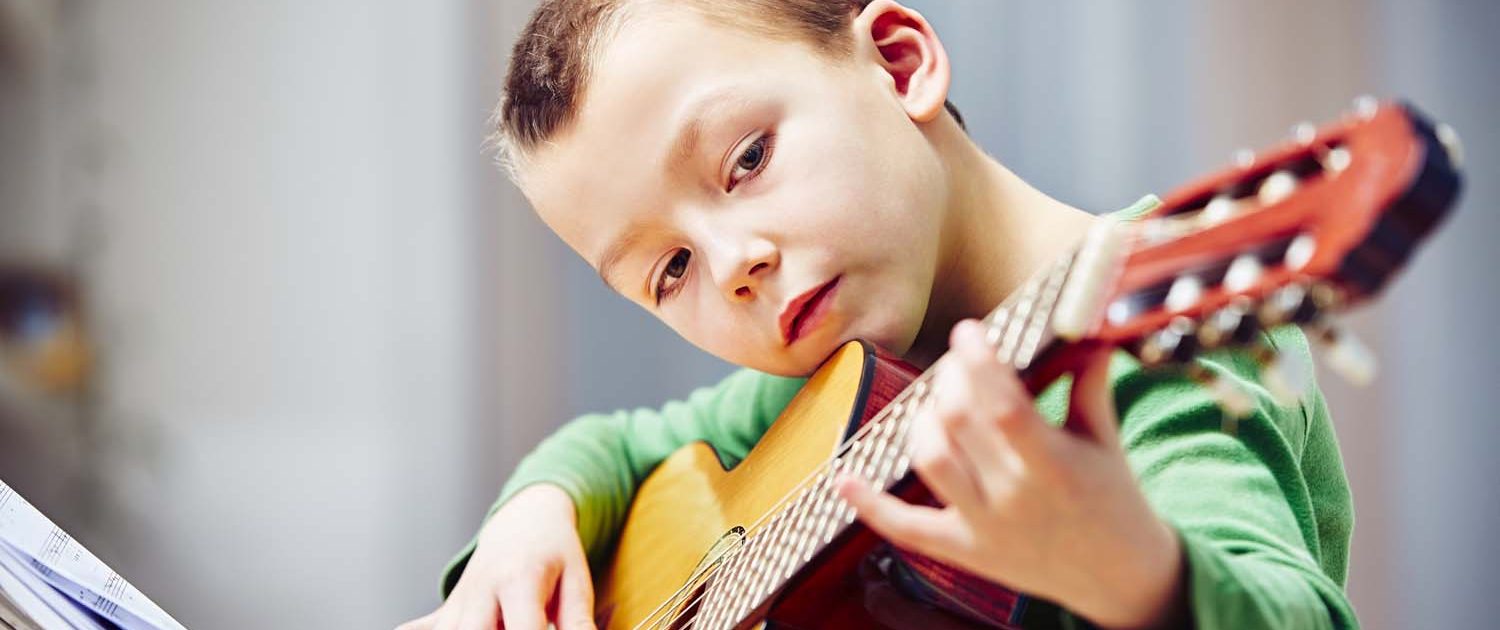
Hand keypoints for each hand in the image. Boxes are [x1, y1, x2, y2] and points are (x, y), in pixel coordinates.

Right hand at [398, 484, 596, 629]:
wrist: (527, 518)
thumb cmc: (556, 552)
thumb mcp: (576, 579)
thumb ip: (578, 620)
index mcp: (519, 579)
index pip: (524, 629)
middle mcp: (482, 588)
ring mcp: (460, 599)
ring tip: (493, 627)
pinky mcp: (448, 608)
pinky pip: (420, 627)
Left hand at [836, 320, 1184, 628]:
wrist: (1119, 576)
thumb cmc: (1113, 499)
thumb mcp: (1105, 440)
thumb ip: (1088, 384)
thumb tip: (1085, 327)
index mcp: (1055, 465)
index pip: (1004, 405)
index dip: (979, 363)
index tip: (967, 332)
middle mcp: (1015, 497)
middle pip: (959, 424)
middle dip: (948, 381)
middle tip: (955, 364)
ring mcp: (986, 527)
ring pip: (931, 461)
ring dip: (921, 422)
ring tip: (936, 405)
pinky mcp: (965, 551)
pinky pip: (907, 528)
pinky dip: (870, 504)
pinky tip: (843, 478)